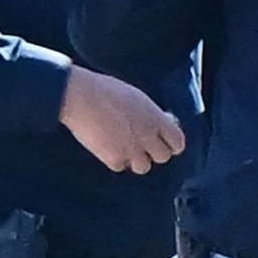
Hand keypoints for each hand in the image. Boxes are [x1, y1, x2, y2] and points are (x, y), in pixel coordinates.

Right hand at [58, 67, 185, 173]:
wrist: (79, 96)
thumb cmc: (105, 90)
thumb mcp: (138, 98)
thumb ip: (153, 114)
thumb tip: (165, 122)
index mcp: (156, 119)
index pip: (178, 142)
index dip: (171, 143)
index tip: (164, 142)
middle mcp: (148, 136)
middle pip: (163, 157)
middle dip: (154, 152)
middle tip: (142, 145)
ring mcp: (131, 149)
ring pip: (143, 167)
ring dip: (135, 159)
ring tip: (124, 148)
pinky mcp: (113, 158)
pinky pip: (120, 167)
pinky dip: (115, 160)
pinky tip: (108, 149)